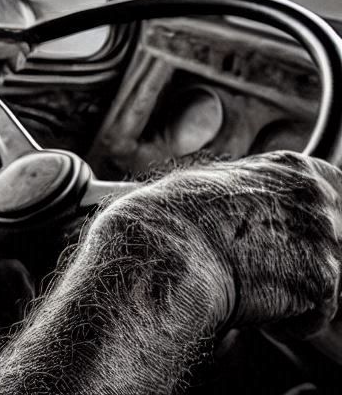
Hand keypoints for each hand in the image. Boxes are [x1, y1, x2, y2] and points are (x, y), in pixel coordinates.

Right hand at [94, 151, 341, 335]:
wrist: (167, 250)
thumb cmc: (177, 217)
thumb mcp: (220, 182)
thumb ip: (259, 191)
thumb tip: (262, 205)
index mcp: (294, 169)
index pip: (337, 197)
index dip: (317, 227)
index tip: (296, 243)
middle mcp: (318, 197)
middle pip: (338, 243)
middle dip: (307, 262)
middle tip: (266, 268)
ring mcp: (325, 238)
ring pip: (328, 281)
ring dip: (297, 292)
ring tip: (251, 284)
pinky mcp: (324, 281)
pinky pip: (317, 316)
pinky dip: (288, 322)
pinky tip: (254, 304)